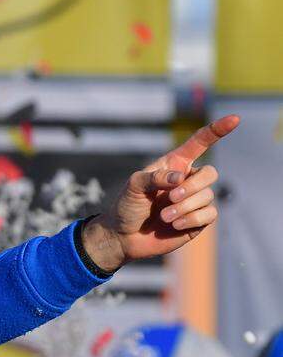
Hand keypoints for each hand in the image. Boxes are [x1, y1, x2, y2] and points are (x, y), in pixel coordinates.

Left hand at [81, 115, 240, 272]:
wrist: (123, 237)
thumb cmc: (127, 206)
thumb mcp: (134, 186)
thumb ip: (155, 177)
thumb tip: (180, 178)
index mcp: (175, 165)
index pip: (200, 143)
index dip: (217, 130)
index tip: (234, 118)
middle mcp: (188, 180)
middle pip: (210, 174)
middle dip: (191, 187)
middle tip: (170, 198)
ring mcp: (195, 200)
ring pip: (207, 196)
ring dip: (184, 207)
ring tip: (164, 216)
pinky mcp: (198, 220)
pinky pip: (209, 214)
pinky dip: (191, 219)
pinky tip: (174, 225)